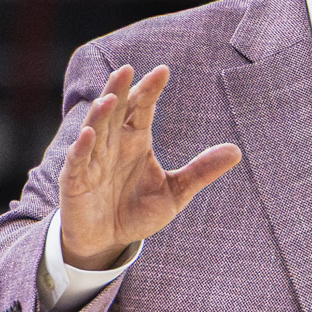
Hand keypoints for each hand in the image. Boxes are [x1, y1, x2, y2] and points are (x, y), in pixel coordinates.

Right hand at [58, 65, 241, 269]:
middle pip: (115, 110)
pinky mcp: (74, 182)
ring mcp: (92, 161)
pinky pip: (77, 161)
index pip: (142, 108)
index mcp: (136, 140)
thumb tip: (237, 151)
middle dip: (119, 90)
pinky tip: (88, 135)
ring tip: (109, 99)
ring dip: (100, 114)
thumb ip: (201, 171)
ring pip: (95, 130)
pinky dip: (81, 148)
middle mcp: (113, 144)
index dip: (149, 90)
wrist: (108, 242)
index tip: (163, 71)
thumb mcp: (175, 192)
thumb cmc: (138, 211)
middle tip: (127, 69)